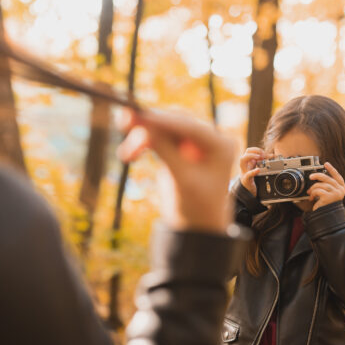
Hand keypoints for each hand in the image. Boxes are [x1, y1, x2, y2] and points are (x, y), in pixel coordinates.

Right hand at [117, 109, 235, 232]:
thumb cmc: (197, 207)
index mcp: (220, 145)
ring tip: (126, 154)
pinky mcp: (178, 149)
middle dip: (150, 127)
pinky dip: (143, 144)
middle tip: (124, 124)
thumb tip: (145, 127)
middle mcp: (209, 139)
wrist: (196, 227)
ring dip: (142, 137)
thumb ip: (166, 152)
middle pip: (175, 123)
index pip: (189, 127)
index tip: (139, 117)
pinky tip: (130, 154)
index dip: (162, 121)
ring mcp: (192, 143)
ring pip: (163, 129)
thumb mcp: (182, 180)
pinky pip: (158, 139)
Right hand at [238, 147, 264, 196]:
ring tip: (259, 157)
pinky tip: (258, 170)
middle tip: (262, 154)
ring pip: (242, 160)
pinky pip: (248, 174)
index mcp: (247, 161)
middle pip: (246, 151)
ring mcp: (244, 171)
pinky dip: (253, 171)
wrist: (248, 188)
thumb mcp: (257, 167)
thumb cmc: (252, 176)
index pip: (250, 150)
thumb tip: (272, 155)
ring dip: (251, 156)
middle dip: (254, 151)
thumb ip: (263, 162)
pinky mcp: (246, 178)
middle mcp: (245, 164)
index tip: (264, 153)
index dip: (257, 150)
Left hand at [306, 162, 344, 211]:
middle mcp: (340, 190)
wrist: (326, 218)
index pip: (337, 176)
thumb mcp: (329, 194)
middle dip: (317, 176)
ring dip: (313, 188)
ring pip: (321, 184)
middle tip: (311, 177)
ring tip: (310, 194)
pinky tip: (312, 199)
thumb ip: (327, 186)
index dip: (331, 169)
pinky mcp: (329, 197)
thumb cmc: (327, 206)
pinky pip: (318, 190)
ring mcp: (336, 193)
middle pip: (328, 178)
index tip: (325, 163)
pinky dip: (313, 194)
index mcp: (342, 188)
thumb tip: (318, 177)